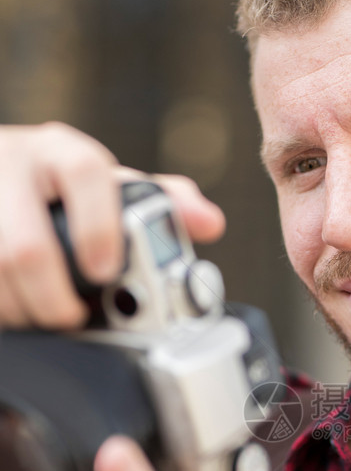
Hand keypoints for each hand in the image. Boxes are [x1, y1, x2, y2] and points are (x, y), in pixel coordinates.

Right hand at [0, 122, 225, 328]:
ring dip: (21, 310)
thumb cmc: (56, 185)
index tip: (106, 272)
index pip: (85, 172)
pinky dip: (1, 307)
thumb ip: (160, 205)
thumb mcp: (106, 187)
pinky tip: (12, 310)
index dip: (99, 227)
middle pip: (26, 248)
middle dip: (52, 299)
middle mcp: (14, 165)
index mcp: (61, 152)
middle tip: (72, 318)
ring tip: (41, 317)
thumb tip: (209, 223)